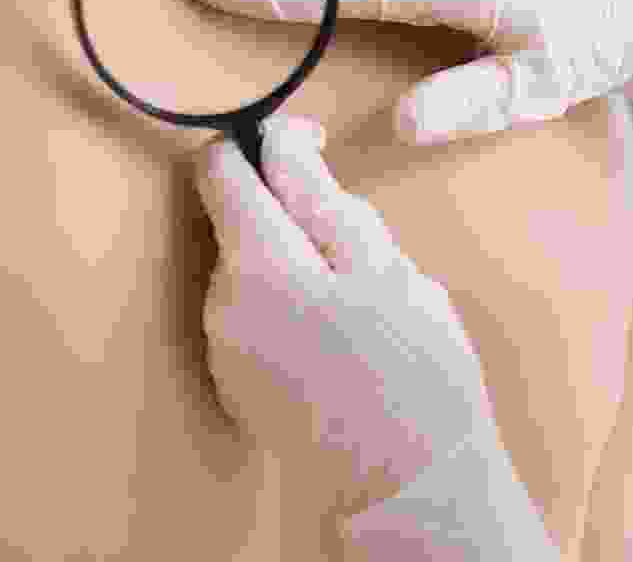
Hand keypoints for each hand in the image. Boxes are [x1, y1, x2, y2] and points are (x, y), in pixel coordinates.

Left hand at [195, 114, 500, 518]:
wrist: (406, 487)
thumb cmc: (414, 370)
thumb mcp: (384, 265)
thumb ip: (321, 199)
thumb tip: (280, 146)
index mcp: (254, 260)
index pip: (218, 167)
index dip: (263, 144)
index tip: (312, 150)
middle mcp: (219, 300)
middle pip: (233, 220)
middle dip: (284, 214)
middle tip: (354, 245)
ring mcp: (221, 345)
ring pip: (245, 268)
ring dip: (286, 262)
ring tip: (350, 299)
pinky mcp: (234, 380)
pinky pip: (249, 315)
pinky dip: (282, 306)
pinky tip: (332, 338)